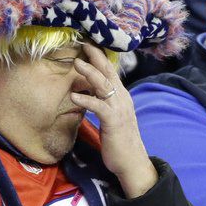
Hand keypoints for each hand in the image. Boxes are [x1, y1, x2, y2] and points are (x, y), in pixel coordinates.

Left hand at [70, 44, 156, 198]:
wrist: (131, 161)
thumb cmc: (119, 141)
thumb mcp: (112, 117)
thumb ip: (104, 103)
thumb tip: (90, 92)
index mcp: (122, 96)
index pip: (111, 72)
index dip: (100, 58)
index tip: (88, 45)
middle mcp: (122, 98)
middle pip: (109, 72)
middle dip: (96, 57)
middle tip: (83, 43)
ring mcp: (119, 108)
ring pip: (104, 85)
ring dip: (90, 73)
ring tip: (77, 63)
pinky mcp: (113, 120)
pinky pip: (98, 106)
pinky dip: (86, 99)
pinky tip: (74, 96)